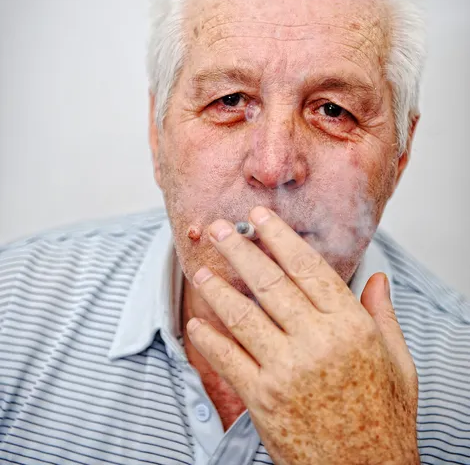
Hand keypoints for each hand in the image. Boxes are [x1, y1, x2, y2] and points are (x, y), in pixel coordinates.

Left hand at [186, 206, 418, 464]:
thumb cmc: (384, 420)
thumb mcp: (398, 363)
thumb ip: (384, 317)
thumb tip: (378, 280)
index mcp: (350, 327)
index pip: (308, 268)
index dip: (280, 238)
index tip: (261, 217)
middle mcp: (316, 343)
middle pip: (269, 283)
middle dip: (239, 249)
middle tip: (218, 228)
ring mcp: (286, 371)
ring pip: (242, 316)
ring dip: (217, 288)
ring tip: (201, 267)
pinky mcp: (263, 401)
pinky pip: (228, 360)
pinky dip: (209, 339)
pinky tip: (196, 322)